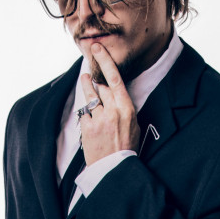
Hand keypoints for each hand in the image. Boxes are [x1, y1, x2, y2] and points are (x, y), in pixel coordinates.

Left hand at [78, 40, 141, 163]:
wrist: (115, 170)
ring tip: (85, 79)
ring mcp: (99, 119)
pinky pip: (85, 113)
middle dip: (95, 75)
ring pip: (90, 96)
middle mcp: (113, 111)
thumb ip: (124, 107)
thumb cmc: (126, 147)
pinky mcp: (88, 128)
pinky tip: (90, 117)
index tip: (97, 49)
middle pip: (101, 85)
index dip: (105, 60)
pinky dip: (87, 113)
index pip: (114, 78)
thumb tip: (114, 92)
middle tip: (91, 67)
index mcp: (127, 109)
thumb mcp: (134, 125)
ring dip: (87, 86)